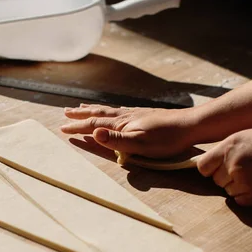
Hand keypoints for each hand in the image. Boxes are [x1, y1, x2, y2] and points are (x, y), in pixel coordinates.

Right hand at [61, 103, 199, 157]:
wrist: (190, 125)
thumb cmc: (167, 139)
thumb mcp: (140, 143)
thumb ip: (116, 140)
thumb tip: (94, 132)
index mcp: (121, 124)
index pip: (93, 124)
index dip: (78, 127)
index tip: (62, 128)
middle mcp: (125, 116)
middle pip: (97, 113)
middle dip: (80, 114)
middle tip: (65, 112)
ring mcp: (135, 114)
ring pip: (107, 110)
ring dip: (92, 110)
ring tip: (82, 107)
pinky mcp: (144, 115)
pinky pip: (118, 110)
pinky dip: (108, 110)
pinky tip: (112, 111)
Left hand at [196, 124, 251, 205]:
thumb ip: (233, 146)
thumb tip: (220, 155)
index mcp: (229, 146)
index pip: (203, 166)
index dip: (210, 168)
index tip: (218, 167)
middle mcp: (231, 165)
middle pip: (216, 179)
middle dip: (226, 176)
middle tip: (246, 169)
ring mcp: (242, 182)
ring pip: (228, 190)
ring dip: (237, 186)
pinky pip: (239, 200)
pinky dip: (246, 195)